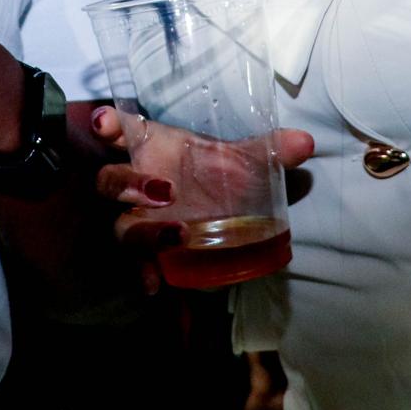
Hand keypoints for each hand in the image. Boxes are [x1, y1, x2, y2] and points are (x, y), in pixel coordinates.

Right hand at [90, 105, 313, 294]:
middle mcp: (138, 183)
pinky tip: (156, 284)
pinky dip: (144, 273)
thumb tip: (304, 142)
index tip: (105, 125)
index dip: (108, 125)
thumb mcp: (245, 161)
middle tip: (163, 191)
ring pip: (121, 225)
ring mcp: (139, 220)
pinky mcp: (149, 252)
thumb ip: (270, 151)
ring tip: (178, 234)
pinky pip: (136, 264)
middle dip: (126, 183)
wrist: (224, 212)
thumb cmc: (220, 174)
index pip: (120, 131)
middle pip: (110, 181)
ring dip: (143, 231)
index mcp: (154, 150)